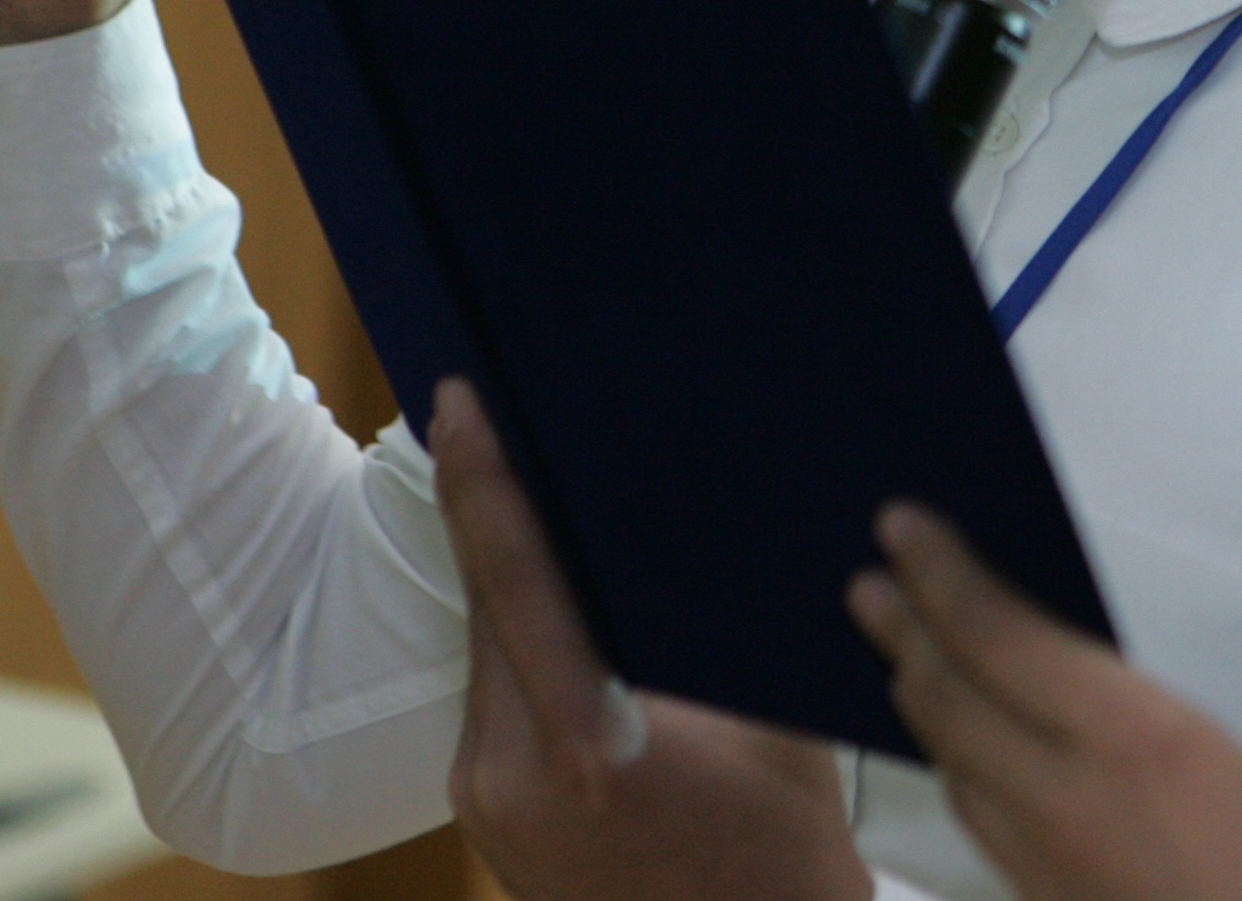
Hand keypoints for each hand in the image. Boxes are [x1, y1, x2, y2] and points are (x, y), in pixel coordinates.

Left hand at [432, 381, 869, 900]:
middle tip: (501, 410)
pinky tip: (551, 591)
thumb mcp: (762, 711)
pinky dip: (516, 633)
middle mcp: (505, 771)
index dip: (485, 483)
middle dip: (498, 509)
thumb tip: (672, 507)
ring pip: (487, 643)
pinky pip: (492, 689)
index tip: (461, 401)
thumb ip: (700, 620)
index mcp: (585, 744)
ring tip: (535, 486)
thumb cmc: (780, 840)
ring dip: (510, 572)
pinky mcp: (480, 810)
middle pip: (491, 602)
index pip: (515, 580)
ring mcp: (481, 797)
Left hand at [852, 506, 1241, 900]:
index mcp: (1139, 740)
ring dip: (920, 703)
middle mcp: (1073, 802)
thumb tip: (1096, 708)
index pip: (1000, 636)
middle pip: (950, 701)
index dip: (940, 575)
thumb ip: (1153, 731)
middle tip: (868, 585)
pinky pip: (978, 823)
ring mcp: (1043, 868)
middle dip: (904, 634)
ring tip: (904, 654)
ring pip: (953, 767)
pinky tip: (963, 754)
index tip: (901, 526)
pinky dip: (957, 769)